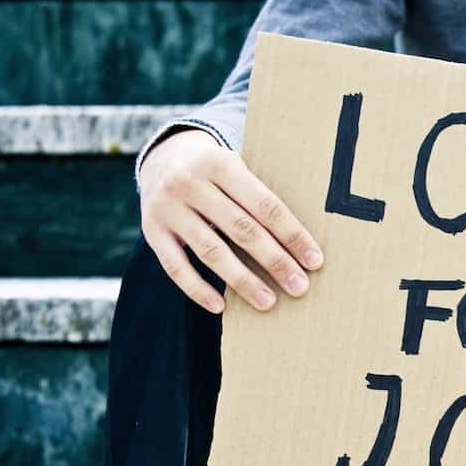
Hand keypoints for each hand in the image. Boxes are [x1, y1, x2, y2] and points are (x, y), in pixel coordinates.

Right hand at [138, 128, 323, 313]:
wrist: (162, 158)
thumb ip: (259, 195)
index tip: (314, 261)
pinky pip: (174, 266)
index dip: (292, 235)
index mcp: (222, 164)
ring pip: (211, 251)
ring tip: (268, 302)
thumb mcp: (236, 167)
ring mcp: (168, 207)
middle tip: (299, 286)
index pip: (265, 206)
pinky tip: (220, 307)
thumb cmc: (217, 172)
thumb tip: (302, 241)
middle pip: (241, 230)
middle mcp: (191, 183)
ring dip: (242, 280)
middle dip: (274, 261)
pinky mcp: (151, 230)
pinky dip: (197, 289)